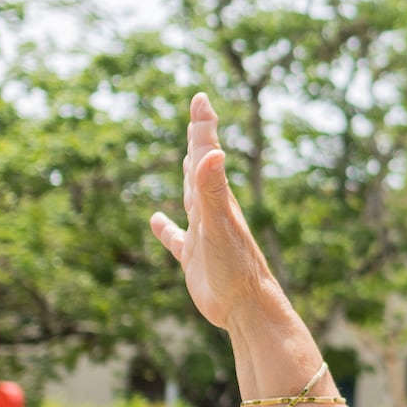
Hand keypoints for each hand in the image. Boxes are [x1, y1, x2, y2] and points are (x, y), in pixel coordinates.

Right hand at [148, 94, 286, 331]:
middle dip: (199, 139)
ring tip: (186, 157)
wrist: (247, 308)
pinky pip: (177, 238)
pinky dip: (167, 229)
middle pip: (202, 167)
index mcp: (216, 199)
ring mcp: (204, 234)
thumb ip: (213, 188)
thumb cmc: (236, 267)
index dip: (202, 126)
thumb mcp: (219, 224)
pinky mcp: (195, 259)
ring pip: (193, 197)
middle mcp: (211, 211)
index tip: (201, 98)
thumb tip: (214, 151)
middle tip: (199, 114)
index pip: (207, 154)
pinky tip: (158, 222)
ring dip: (188, 176)